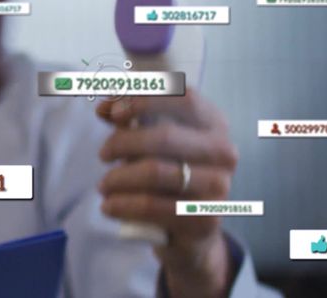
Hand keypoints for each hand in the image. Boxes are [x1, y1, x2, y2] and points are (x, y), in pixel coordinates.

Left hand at [95, 89, 237, 297]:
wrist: (191, 227)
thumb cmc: (168, 172)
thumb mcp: (150, 140)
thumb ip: (127, 119)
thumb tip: (105, 108)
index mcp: (213, 123)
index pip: (183, 98)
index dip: (144, 100)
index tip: (113, 113)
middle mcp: (222, 152)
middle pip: (164, 136)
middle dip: (123, 143)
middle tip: (103, 154)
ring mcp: (218, 186)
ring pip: (155, 172)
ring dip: (118, 177)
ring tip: (104, 185)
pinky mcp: (205, 219)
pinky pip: (152, 206)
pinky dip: (122, 204)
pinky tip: (108, 206)